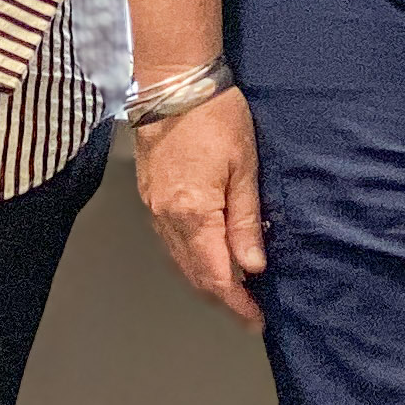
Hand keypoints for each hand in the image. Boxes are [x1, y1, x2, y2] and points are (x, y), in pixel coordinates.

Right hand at [131, 85, 265, 330]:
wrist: (174, 84)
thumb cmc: (217, 118)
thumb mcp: (245, 167)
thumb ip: (246, 221)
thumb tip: (252, 268)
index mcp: (194, 215)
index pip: (216, 276)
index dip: (237, 304)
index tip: (256, 320)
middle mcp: (167, 219)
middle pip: (194, 275)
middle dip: (222, 297)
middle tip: (250, 310)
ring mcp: (153, 210)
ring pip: (179, 262)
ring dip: (205, 279)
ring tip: (234, 289)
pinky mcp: (149, 197)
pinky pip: (169, 242)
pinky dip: (190, 259)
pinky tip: (208, 256)